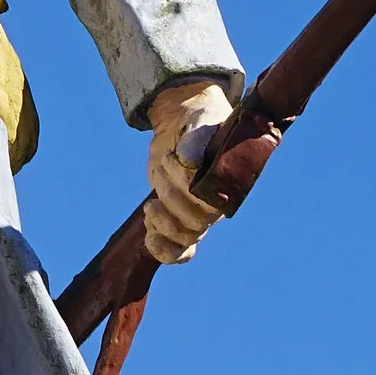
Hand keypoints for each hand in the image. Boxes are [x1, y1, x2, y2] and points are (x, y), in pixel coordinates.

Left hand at [143, 78, 236, 264]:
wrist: (185, 123)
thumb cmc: (198, 123)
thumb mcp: (199, 125)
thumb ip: (195, 142)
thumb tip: (188, 162)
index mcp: (227, 184)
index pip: (211, 204)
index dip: (185, 187)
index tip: (173, 157)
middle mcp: (215, 204)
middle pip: (196, 224)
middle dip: (171, 197)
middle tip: (162, 168)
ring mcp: (196, 215)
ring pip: (185, 238)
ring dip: (162, 222)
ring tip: (150, 203)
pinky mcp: (177, 220)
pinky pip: (177, 251)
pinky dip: (162, 249)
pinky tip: (149, 235)